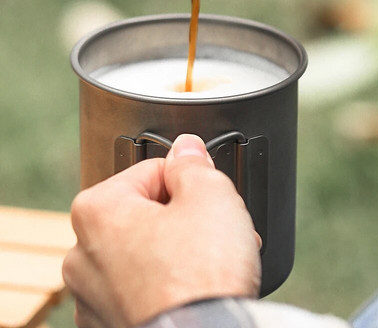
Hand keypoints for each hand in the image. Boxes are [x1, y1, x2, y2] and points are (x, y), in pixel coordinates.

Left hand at [62, 134, 260, 327]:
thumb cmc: (201, 273)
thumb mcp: (210, 193)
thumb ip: (194, 162)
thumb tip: (186, 148)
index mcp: (97, 210)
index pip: (153, 170)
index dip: (189, 181)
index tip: (208, 199)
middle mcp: (81, 254)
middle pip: (145, 213)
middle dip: (184, 218)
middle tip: (216, 231)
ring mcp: (91, 298)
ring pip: (145, 253)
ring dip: (178, 252)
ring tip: (213, 264)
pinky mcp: (109, 327)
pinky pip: (142, 290)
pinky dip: (168, 286)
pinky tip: (195, 290)